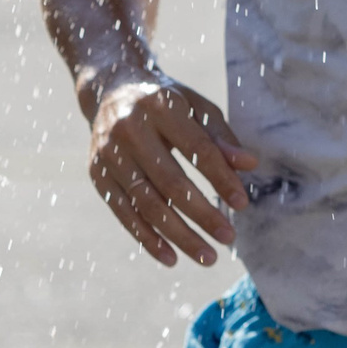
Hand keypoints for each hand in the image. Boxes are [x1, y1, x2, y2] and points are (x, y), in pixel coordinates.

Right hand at [87, 72, 258, 267]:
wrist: (110, 90)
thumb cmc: (165, 101)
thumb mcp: (196, 107)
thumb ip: (221, 137)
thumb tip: (249, 166)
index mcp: (161, 106)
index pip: (197, 148)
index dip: (221, 178)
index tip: (243, 204)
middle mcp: (130, 129)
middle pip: (170, 182)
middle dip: (202, 214)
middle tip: (228, 238)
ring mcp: (109, 154)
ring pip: (147, 203)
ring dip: (178, 235)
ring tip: (207, 256)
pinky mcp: (97, 174)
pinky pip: (123, 213)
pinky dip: (147, 238)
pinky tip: (171, 257)